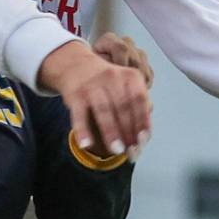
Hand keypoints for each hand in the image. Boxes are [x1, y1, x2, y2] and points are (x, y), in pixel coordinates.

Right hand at [38, 41, 151, 156]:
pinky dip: (83, 131)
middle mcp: (111, 77)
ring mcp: (92, 85)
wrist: (75, 66)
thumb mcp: (127, 87)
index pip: (139, 100)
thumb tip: (143, 136)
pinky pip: (79, 115)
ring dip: (111, 133)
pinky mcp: (74, 94)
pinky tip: (87, 145)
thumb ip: (138, 107)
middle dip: (129, 132)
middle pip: (123, 107)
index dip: (143, 121)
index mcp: (129, 77)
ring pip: (104, 111)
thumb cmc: (107, 84)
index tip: (143, 141)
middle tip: (132, 153)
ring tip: (117, 151)